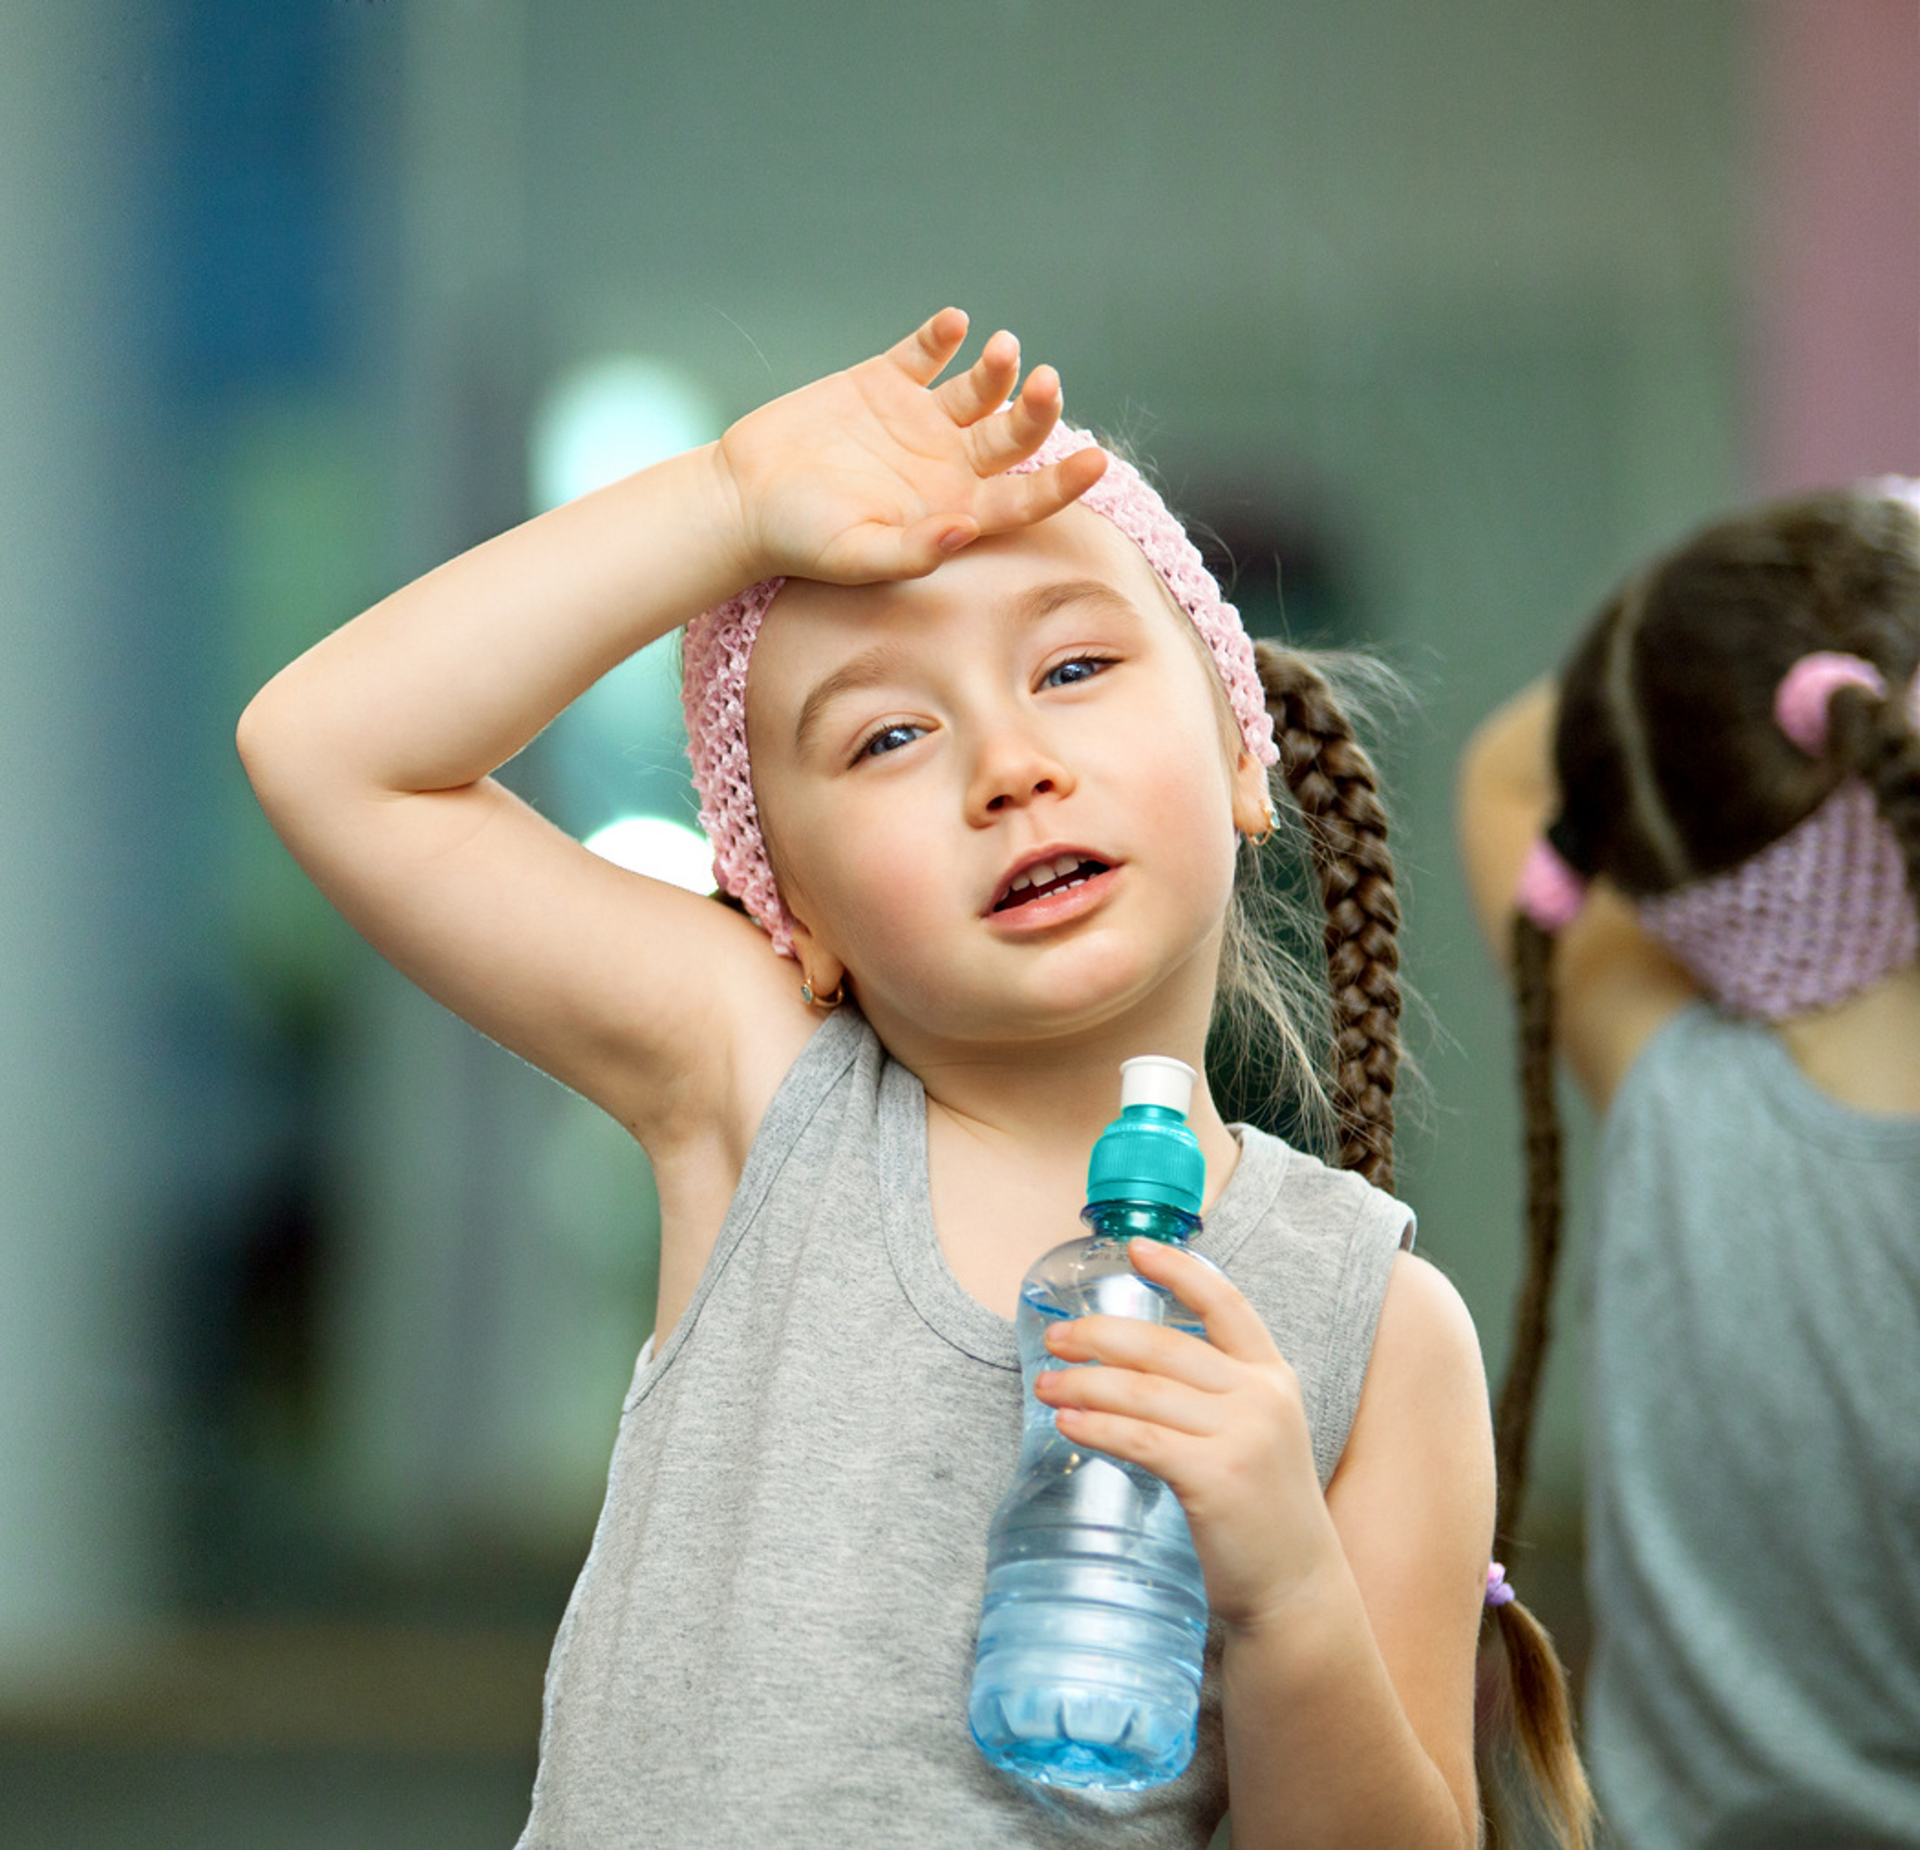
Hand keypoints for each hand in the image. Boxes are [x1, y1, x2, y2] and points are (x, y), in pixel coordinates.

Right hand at [712, 307, 1106, 586]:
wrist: (743, 498)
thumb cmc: (800, 541)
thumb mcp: (855, 556)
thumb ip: (912, 549)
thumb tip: (964, 527)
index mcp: (955, 509)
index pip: (1025, 498)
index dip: (1063, 482)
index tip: (1097, 461)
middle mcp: (949, 464)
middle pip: (1014, 435)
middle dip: (1037, 410)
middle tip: (1047, 382)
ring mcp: (920, 419)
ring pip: (979, 387)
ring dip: (998, 367)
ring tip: (1002, 349)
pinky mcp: (884, 381)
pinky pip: (926, 351)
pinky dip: (942, 335)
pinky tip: (954, 324)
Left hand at [1033, 1238, 1345, 1634]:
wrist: (1296, 1590)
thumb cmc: (1261, 1513)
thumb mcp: (1257, 1434)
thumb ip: (1215, 1395)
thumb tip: (1130, 1364)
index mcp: (1273, 1377)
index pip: (1226, 1304)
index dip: (1180, 1270)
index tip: (1135, 1248)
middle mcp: (1263, 1397)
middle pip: (1165, 1344)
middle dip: (1100, 1334)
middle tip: (1055, 1339)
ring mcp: (1242, 1436)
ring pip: (1143, 1390)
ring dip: (1084, 1382)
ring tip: (1045, 1385)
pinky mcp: (1216, 1477)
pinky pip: (1139, 1438)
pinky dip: (1095, 1426)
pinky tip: (1066, 1423)